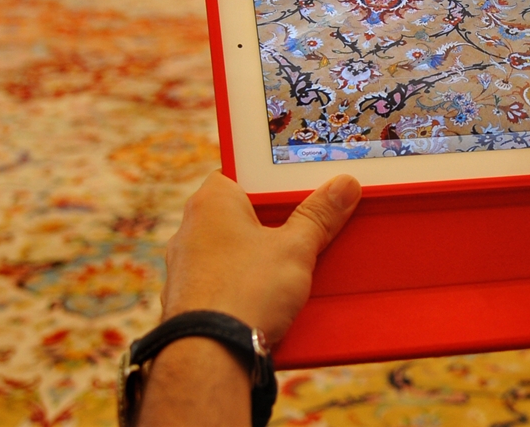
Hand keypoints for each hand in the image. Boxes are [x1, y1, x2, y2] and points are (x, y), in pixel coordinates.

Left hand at [161, 171, 361, 344]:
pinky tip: (269, 299)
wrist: (208, 355)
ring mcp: (185, 265)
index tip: (296, 188)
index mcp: (212, 201)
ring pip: (231, 249)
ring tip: (292, 268)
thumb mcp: (295, 249)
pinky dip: (244, 285)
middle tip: (305, 228)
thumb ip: (319, 216)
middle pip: (240, 213)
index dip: (271, 181)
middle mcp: (190, 227)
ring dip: (258, 257)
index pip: (241, 173)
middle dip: (272, 223)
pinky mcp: (188, 297)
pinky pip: (223, 280)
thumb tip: (344, 185)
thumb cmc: (246, 291)